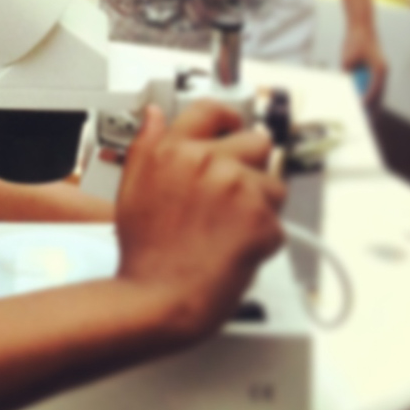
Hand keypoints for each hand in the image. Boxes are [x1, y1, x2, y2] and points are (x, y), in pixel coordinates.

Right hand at [113, 103, 284, 344]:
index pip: (210, 110)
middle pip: (256, 142)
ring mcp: (237, 188)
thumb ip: (146, 144)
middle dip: (252, 165)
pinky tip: (235, 248)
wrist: (160, 298)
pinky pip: (278, 221)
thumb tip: (154, 115)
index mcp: (173, 149)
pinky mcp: (261, 218)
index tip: (235, 125)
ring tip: (230, 228)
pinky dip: (264, 237)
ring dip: (261, 204)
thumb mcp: (131, 186)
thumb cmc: (145, 251)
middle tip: (236, 191)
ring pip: (273, 184)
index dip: (228, 117)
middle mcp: (206, 161)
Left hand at [342, 25, 386, 106]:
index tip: (359, 111)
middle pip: (379, 94)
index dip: (366, 103)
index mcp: (379, 70)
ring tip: (367, 114)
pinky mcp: (377, 66)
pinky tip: (364, 99)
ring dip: (373, 101)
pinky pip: (375, 83)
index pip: (374, 92)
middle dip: (373, 107)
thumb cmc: (355, 41)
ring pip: (379, 90)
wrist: (361, 26)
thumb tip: (344, 89)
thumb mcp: (347, 60)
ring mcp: (381, 69)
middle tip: (367, 119)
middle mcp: (382, 70)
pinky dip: (370, 92)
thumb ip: (347, 75)